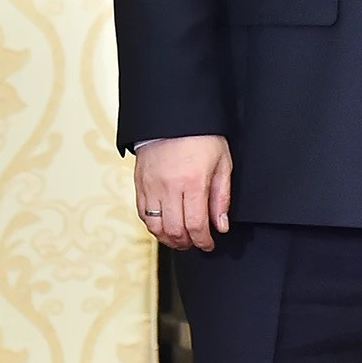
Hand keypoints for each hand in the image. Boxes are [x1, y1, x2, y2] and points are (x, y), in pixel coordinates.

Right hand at [135, 135, 231, 251]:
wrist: (174, 118)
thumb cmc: (202, 137)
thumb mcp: (222, 163)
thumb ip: (221, 197)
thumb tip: (221, 225)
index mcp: (193, 182)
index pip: (196, 225)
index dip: (203, 241)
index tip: (209, 244)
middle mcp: (169, 188)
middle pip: (174, 231)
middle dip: (187, 243)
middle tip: (195, 243)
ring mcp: (151, 187)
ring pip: (155, 227)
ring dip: (168, 239)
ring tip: (180, 238)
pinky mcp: (139, 184)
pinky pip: (142, 214)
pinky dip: (153, 226)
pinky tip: (164, 226)